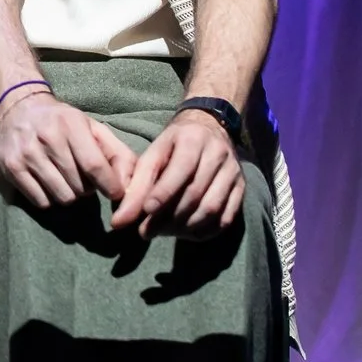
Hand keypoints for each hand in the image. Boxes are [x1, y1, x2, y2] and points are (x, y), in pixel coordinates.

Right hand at [0, 90, 132, 209]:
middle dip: (88, 189)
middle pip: (79, 187)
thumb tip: (128, 187)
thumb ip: (118, 154)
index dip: (108, 185)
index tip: (115, 194)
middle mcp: (46, 137)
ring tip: (66, 180)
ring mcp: (26, 154)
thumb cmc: (63, 122)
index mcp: (71, 124)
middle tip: (82, 178)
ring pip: (62, 197)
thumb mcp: (93, 128)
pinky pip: (41, 202)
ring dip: (70, 195)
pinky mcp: (11, 169)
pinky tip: (48, 183)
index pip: (93, 164)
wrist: (18, 109)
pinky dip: (49, 198)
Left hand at [110, 106, 244, 238]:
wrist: (210, 128)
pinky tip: (187, 233)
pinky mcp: (241, 188)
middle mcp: (217, 154)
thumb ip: (136, 187)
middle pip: (195, 193)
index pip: (181, 169)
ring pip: (211, 208)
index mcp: (192, 140)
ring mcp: (233, 172)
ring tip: (164, 232)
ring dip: (185, 227)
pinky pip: (226, 218)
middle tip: (147, 231)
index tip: (146, 212)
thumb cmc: (175, 145)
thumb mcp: (153, 155)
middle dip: (168, 217)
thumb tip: (119, 222)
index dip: (163, 193)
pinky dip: (205, 231)